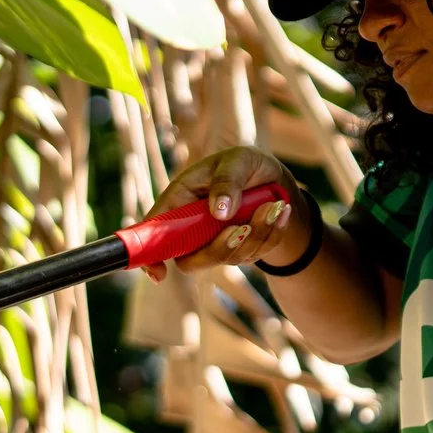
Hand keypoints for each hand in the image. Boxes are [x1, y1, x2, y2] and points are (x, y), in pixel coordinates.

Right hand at [141, 146, 309, 279]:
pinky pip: (256, 254)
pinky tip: (282, 211)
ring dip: (256, 234)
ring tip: (273, 206)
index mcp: (179, 203)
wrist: (273, 179)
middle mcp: (192, 230)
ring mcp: (216, 244)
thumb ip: (226, 180)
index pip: (154, 236)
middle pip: (191, 262)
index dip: (150, 258)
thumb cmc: (245, 164)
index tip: (159, 273)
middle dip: (220, 249)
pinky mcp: (241, 252)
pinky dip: (272, 233)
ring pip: (230, 258)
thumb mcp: (238, 160)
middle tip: (242, 227)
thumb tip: (218, 212)